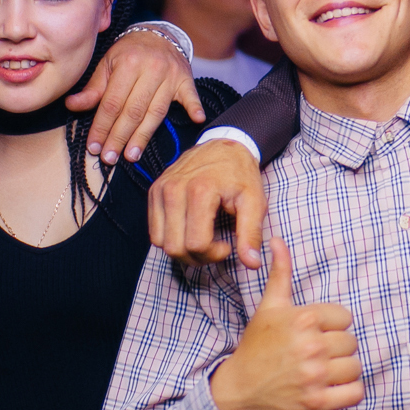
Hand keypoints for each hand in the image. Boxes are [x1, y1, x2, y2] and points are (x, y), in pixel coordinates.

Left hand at [72, 28, 202, 164]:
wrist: (158, 34)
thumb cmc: (129, 52)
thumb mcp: (107, 63)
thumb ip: (93, 88)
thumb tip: (72, 105)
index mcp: (128, 63)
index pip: (112, 102)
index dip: (102, 126)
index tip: (94, 147)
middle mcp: (151, 69)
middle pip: (133, 110)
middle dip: (119, 137)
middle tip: (109, 158)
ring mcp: (170, 75)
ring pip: (156, 111)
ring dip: (143, 136)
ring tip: (131, 156)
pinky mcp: (186, 80)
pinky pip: (191, 96)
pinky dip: (194, 107)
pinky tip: (197, 120)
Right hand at [149, 138, 266, 269]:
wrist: (224, 145)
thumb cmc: (241, 174)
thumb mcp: (254, 201)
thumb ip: (251, 234)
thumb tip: (252, 264)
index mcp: (200, 191)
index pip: (196, 244)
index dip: (214, 254)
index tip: (227, 245)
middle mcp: (174, 189)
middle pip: (175, 247)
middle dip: (197, 257)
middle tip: (215, 247)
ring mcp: (160, 189)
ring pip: (160, 243)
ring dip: (182, 250)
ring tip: (203, 240)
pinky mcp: (154, 191)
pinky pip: (154, 231)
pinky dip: (170, 238)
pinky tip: (190, 230)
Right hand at [209, 238, 361, 409]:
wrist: (239, 389)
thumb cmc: (257, 346)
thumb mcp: (269, 308)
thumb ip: (281, 274)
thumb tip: (279, 240)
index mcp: (303, 319)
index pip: (345, 318)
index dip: (332, 326)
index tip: (314, 334)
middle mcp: (311, 346)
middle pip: (352, 342)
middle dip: (337, 349)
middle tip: (316, 355)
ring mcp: (315, 376)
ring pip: (355, 367)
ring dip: (343, 371)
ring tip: (323, 372)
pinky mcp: (318, 402)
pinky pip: (355, 392)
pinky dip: (348, 392)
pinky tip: (331, 388)